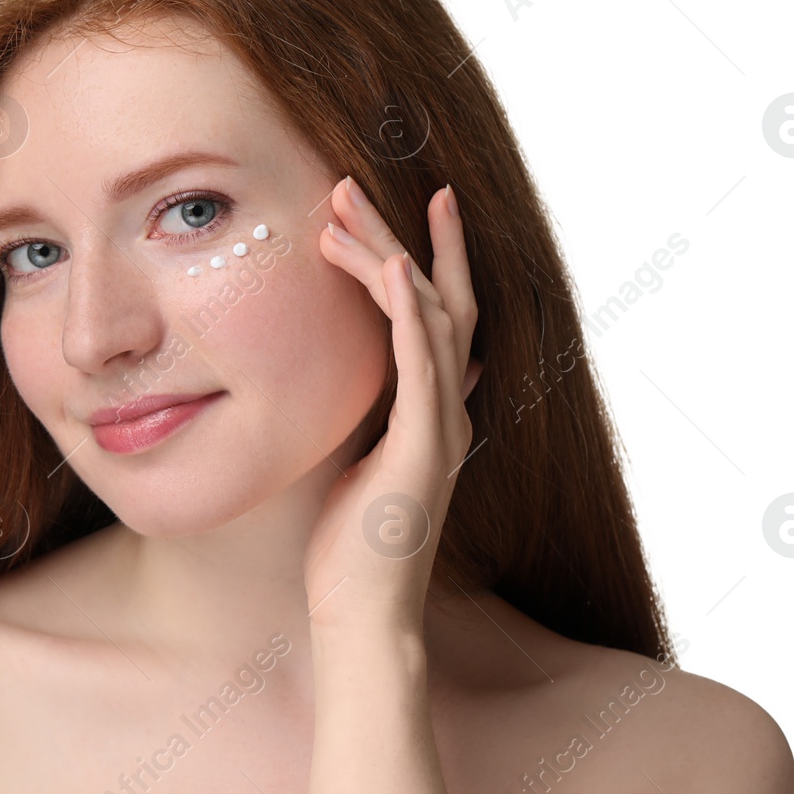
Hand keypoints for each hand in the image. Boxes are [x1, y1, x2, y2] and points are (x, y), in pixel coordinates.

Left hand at [304, 176, 483, 634]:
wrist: (363, 610)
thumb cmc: (352, 545)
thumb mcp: (359, 459)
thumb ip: (374, 414)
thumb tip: (373, 380)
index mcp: (433, 408)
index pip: (435, 312)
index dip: (421, 253)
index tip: (395, 203)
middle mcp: (448, 407)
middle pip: (435, 297)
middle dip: (395, 234)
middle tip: (349, 182)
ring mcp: (442, 425)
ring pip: (428, 315)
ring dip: (389, 253)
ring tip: (345, 205)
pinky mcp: (425, 447)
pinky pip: (423, 366)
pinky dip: (412, 314)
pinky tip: (396, 270)